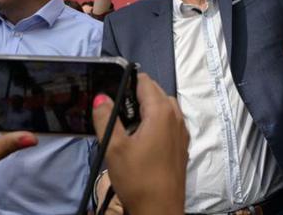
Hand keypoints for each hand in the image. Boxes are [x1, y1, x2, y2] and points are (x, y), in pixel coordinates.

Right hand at [92, 74, 187, 214]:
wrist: (160, 210)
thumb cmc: (138, 178)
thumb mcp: (114, 147)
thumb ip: (106, 118)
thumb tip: (101, 96)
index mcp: (162, 111)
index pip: (145, 81)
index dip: (127, 81)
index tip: (111, 89)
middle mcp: (176, 117)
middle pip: (156, 92)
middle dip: (136, 95)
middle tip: (115, 109)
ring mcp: (181, 132)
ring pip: (164, 107)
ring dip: (147, 108)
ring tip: (126, 124)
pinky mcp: (181, 146)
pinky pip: (169, 122)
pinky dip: (155, 122)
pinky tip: (140, 138)